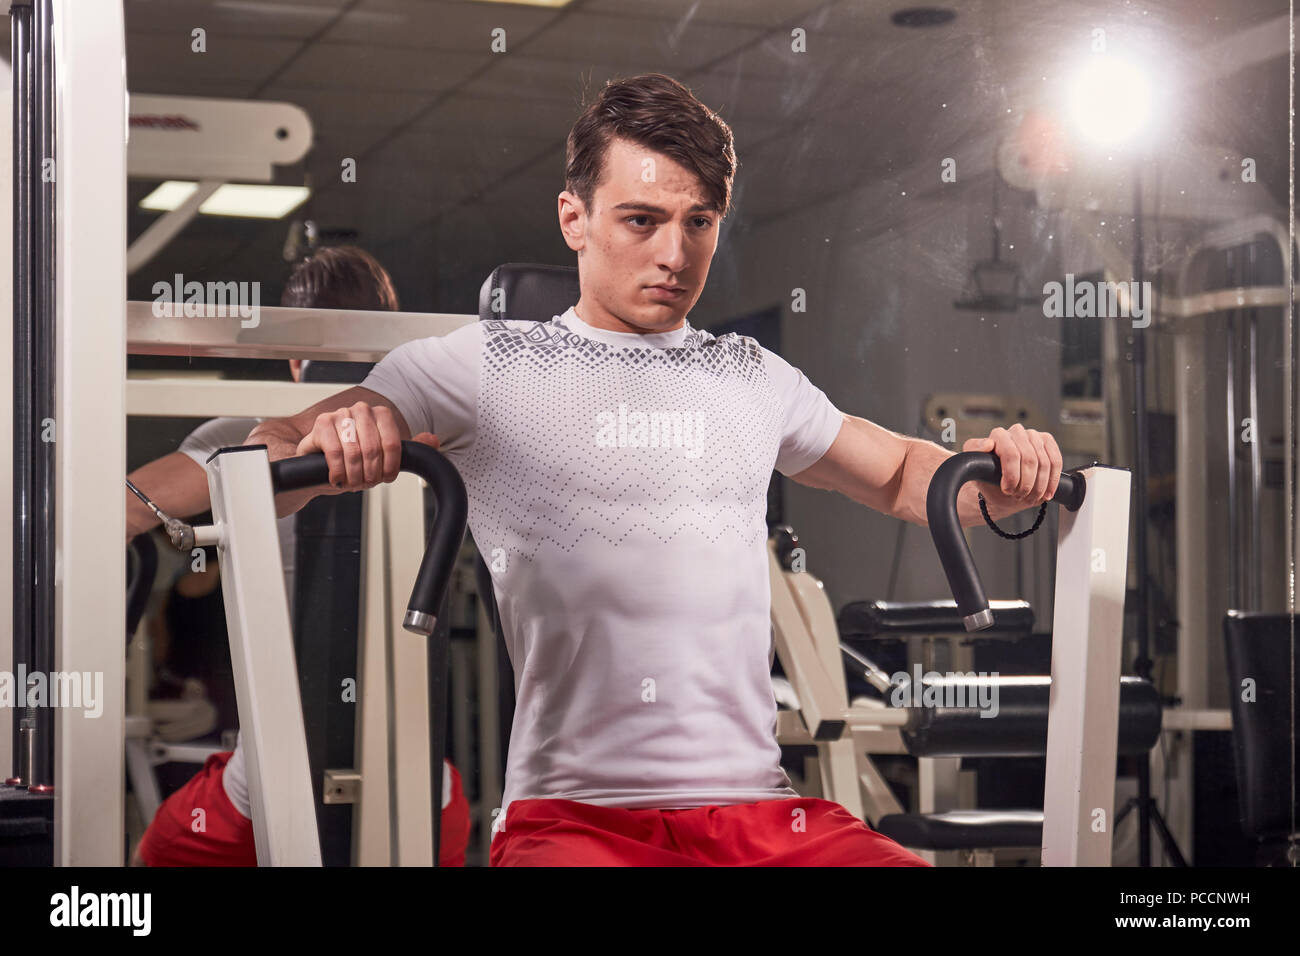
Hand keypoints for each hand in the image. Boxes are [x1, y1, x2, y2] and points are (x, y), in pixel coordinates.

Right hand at [295, 401, 439, 492]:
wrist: (319, 466)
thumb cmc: (353, 460)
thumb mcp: (383, 457)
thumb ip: (408, 449)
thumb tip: (432, 440)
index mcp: (380, 414)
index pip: (393, 443)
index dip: (390, 467)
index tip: (385, 478)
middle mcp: (361, 409)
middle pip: (374, 449)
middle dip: (371, 474)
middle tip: (365, 483)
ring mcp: (340, 414)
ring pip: (355, 452)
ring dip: (354, 475)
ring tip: (352, 482)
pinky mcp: (321, 423)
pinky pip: (335, 453)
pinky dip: (338, 472)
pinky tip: (337, 478)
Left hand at [963, 424, 1062, 505]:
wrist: (1002, 488)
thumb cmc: (988, 478)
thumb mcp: (974, 469)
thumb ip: (974, 453)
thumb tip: (988, 444)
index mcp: (997, 435)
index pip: (1011, 454)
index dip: (1012, 476)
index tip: (1007, 489)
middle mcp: (1015, 431)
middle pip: (1030, 459)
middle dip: (1026, 483)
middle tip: (1018, 495)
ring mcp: (1032, 435)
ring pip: (1044, 462)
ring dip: (1039, 485)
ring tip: (1029, 496)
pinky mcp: (1047, 441)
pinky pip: (1056, 461)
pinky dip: (1052, 480)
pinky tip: (1046, 493)